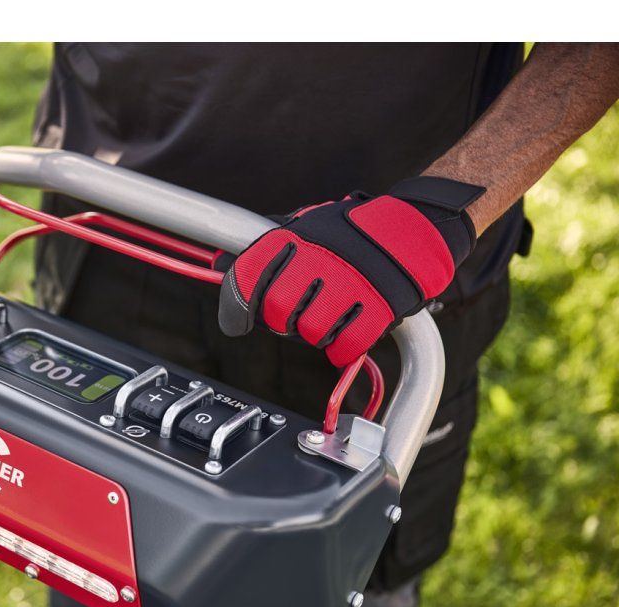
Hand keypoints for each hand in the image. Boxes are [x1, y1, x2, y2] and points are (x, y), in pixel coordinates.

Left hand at [218, 177, 484, 366]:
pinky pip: (346, 344)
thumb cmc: (354, 233)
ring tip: (329, 318)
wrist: (417, 228)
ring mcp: (350, 283)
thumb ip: (267, 250)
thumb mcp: (308, 227)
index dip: (236, 306)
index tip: (237, 322)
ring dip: (315, 333)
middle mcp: (320, 258)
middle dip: (281, 321)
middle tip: (295, 317)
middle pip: (278, 310)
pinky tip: (346, 336)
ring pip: (310, 331)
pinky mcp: (379, 307)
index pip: (250, 275)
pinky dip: (342, 347)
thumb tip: (220, 265)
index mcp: (299, 236)